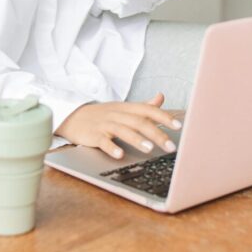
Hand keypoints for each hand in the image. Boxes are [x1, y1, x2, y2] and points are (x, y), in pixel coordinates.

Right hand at [54, 93, 181, 158]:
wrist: (72, 116)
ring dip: (137, 139)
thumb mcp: (123, 108)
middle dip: (157, 133)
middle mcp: (117, 114)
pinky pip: (102, 141)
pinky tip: (119, 154)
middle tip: (171, 146)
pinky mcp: (92, 134)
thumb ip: (143, 105)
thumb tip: (161, 97)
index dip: (164, 116)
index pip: (148, 110)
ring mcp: (104, 124)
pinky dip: (111, 147)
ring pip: (123, 130)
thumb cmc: (102, 115)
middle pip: (139, 121)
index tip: (178, 126)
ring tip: (150, 148)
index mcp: (126, 108)